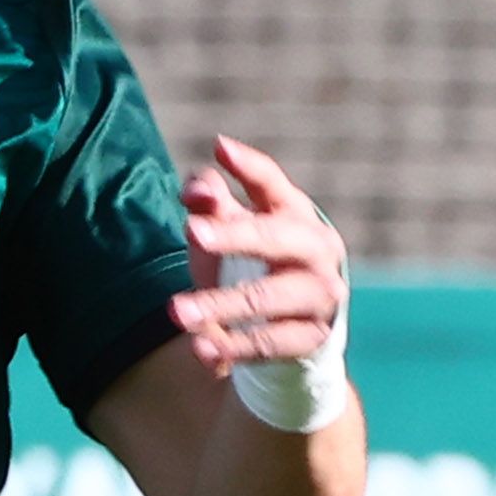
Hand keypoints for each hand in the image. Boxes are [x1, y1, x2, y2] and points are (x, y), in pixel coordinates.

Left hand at [169, 137, 347, 376]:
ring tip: (176, 312)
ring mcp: (319, 295)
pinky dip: (233, 346)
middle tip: (193, 232)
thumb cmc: (251, 265)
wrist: (291, 331)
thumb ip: (211, 205)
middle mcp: (315, 250)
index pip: (273, 185)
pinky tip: (200, 347)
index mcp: (295, 215)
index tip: (220, 148)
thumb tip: (196, 188)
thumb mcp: (228, 232)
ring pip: (267, 298)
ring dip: (220, 305)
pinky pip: (270, 343)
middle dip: (233, 235)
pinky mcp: (312, 337)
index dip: (249, 167)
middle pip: (274, 237)